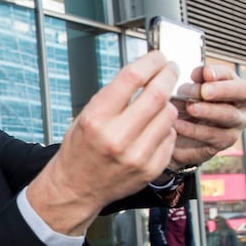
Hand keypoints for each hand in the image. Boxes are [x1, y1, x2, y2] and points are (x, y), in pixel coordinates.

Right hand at [27, 51, 178, 234]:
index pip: (131, 79)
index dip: (150, 62)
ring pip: (169, 115)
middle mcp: (116, 137)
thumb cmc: (79, 150)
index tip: (158, 57)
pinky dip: (165, 128)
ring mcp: (137, 155)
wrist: (75, 187)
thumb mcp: (85, 117)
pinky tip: (152, 129)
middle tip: (171, 69)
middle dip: (168, 76)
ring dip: (167, 104)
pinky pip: (169, 137)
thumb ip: (114, 97)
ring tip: (156, 104)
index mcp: (96, 119)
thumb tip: (145, 73)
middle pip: (157, 95)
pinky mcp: (151, 168)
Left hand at [170, 64, 245, 168]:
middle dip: (222, 90)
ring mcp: (234, 126)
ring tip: (190, 108)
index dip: (221, 74)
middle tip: (204, 91)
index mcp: (234, 90)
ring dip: (209, 111)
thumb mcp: (189, 90)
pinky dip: (193, 130)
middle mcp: (239, 107)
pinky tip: (178, 125)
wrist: (177, 135)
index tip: (206, 74)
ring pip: (229, 116)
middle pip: (242, 94)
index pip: (235, 77)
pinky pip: (211, 136)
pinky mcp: (221, 143)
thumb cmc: (187, 106)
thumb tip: (199, 73)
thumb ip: (197, 80)